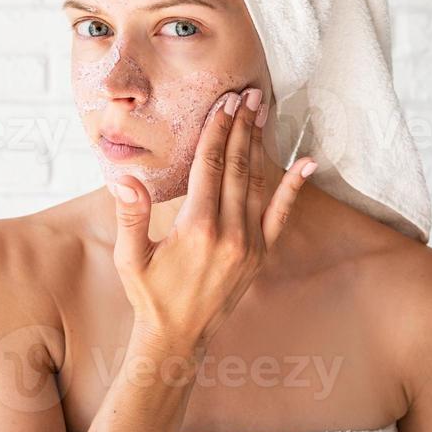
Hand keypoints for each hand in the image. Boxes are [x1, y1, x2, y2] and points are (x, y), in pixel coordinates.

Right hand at [108, 87, 315, 351]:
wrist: (179, 337)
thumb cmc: (149, 294)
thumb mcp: (130, 257)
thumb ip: (131, 215)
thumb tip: (124, 177)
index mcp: (196, 228)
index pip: (208, 166)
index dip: (216, 131)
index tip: (222, 103)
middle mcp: (228, 233)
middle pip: (235, 166)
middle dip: (240, 127)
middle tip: (246, 94)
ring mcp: (249, 244)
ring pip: (256, 183)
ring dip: (259, 145)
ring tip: (262, 112)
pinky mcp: (261, 254)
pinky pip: (280, 214)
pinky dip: (294, 187)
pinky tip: (307, 162)